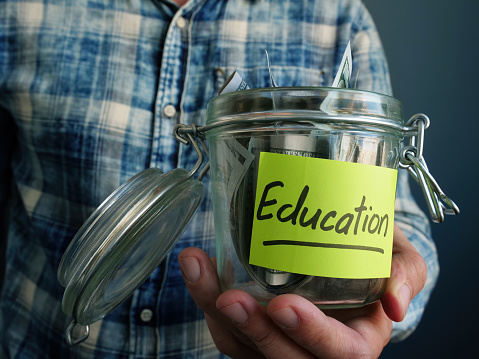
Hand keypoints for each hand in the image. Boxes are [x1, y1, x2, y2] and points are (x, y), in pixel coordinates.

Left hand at [178, 224, 426, 357]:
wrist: (346, 252)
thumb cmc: (376, 258)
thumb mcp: (402, 260)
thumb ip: (405, 275)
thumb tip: (395, 305)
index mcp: (356, 341)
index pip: (339, 353)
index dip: (311, 335)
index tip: (284, 306)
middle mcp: (315, 351)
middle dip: (254, 331)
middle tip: (229, 297)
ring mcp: (280, 342)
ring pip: (244, 347)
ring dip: (216, 312)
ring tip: (198, 269)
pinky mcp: (252, 331)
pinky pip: (226, 330)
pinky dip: (207, 300)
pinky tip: (198, 269)